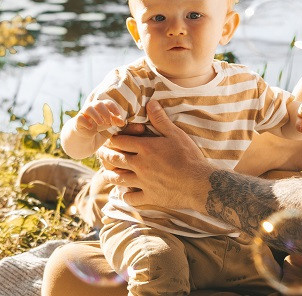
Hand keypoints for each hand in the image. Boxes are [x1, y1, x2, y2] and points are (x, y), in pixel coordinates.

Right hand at [74, 100, 125, 136]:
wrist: (85, 133)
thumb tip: (122, 122)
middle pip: (98, 104)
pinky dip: (86, 122)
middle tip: (109, 121)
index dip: (113, 108)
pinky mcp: (78, 120)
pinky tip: (91, 128)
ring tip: (101, 123)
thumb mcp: (108, 123)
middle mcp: (92, 107)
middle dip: (105, 112)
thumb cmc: (98, 125)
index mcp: (101, 106)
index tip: (118, 115)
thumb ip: (115, 121)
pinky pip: (80, 118)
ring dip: (96, 116)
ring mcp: (84, 113)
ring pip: (88, 108)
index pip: (107, 102)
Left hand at [97, 100, 212, 210]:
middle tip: (101, 153)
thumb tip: (151, 102)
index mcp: (144, 148)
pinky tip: (125, 194)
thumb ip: (160, 119)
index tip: (109, 138)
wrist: (200, 183)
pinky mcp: (150, 197)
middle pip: (115, 159)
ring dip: (111, 175)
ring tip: (107, 173)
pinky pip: (132, 199)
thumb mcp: (175, 134)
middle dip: (106, 155)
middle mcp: (139, 165)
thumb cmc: (189, 156)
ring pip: (119, 179)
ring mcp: (143, 182)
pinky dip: (126, 197)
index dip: (112, 139)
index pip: (120, 141)